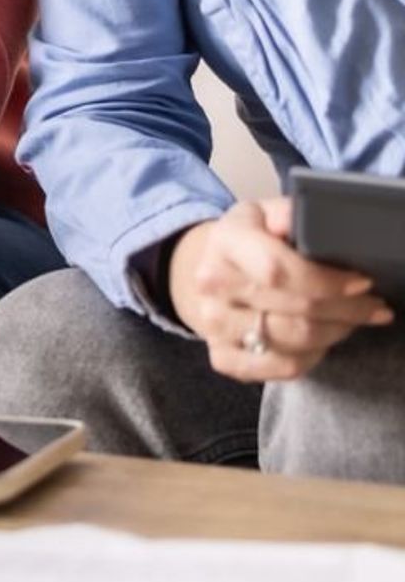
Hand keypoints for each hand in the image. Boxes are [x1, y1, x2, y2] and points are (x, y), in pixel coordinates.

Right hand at [168, 198, 393, 381]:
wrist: (208, 273)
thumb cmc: (248, 242)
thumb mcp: (265, 214)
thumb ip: (291, 213)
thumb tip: (316, 220)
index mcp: (225, 242)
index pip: (277, 271)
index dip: (327, 282)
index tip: (362, 282)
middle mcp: (212, 285)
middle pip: (297, 311)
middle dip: (348, 310)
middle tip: (374, 305)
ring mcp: (214, 325)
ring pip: (296, 342)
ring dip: (336, 332)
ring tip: (352, 319)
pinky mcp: (221, 357)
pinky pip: (282, 367)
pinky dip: (312, 357)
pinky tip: (321, 340)